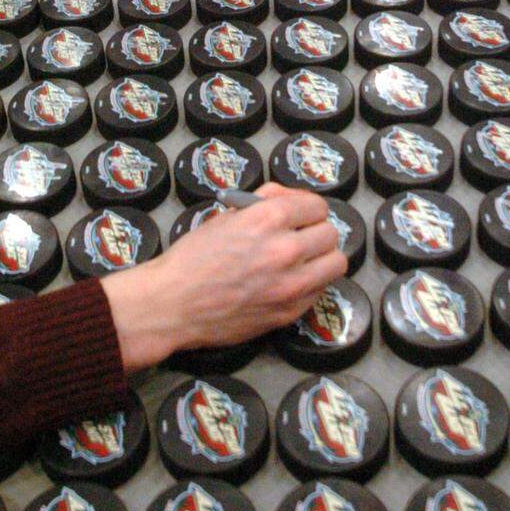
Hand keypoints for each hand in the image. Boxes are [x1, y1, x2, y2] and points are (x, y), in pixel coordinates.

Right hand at [101, 184, 345, 370]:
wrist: (173, 303)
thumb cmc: (192, 258)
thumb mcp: (226, 216)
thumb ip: (264, 202)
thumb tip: (290, 199)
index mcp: (269, 218)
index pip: (317, 206)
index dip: (308, 209)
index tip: (301, 215)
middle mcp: (286, 249)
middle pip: (331, 233)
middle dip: (317, 232)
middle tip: (301, 237)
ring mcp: (291, 284)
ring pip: (337, 263)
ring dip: (323, 259)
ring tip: (304, 261)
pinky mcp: (289, 312)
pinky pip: (319, 291)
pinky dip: (311, 284)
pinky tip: (290, 282)